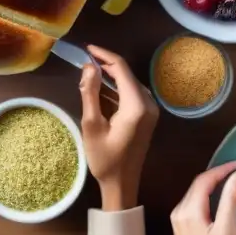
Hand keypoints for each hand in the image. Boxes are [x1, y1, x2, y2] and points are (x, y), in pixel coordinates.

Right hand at [79, 45, 158, 211]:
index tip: (86, 49)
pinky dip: (117, 88)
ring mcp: (151, 110)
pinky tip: (101, 90)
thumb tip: (88, 66)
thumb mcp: (91, 125)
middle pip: (127, 73)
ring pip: (129, 82)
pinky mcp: (148, 116)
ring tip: (89, 74)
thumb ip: (90, 93)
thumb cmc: (105, 159)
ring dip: (111, 76)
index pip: (121, 68)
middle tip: (84, 62)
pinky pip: (132, 93)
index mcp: (136, 105)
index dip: (103, 55)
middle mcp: (148, 104)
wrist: (123, 185)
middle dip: (106, 64)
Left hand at [171, 161, 235, 234]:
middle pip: (198, 185)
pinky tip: (217, 197)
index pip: (204, 180)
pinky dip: (206, 195)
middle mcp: (180, 212)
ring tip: (229, 179)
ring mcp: (179, 220)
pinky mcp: (181, 227)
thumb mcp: (227, 231)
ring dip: (211, 184)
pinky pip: (193, 203)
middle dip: (217, 174)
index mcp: (189, 211)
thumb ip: (230, 201)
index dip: (222, 169)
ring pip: (195, 193)